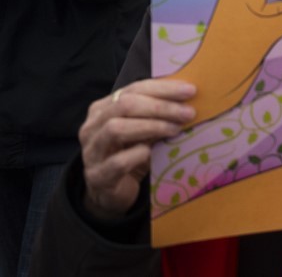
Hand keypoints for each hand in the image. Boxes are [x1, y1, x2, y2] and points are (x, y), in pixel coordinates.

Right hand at [79, 80, 195, 219]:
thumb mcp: (144, 131)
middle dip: (160, 106)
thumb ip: (157, 115)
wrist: (109, 192)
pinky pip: (117, 162)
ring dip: (151, 126)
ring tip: (175, 129)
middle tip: (188, 113)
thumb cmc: (130, 155)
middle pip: (124, 105)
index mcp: (103, 109)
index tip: (190, 91)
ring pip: (116, 128)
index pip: (134, 89)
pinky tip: (152, 153)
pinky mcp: (98, 176)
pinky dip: (138, 154)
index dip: (163, 88)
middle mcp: (92, 126)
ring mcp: (91, 151)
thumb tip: (189, 101)